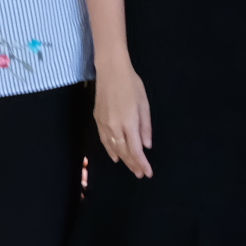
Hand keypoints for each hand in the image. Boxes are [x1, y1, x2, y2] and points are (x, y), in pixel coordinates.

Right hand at [97, 59, 153, 178]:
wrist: (110, 71)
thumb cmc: (131, 84)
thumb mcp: (144, 104)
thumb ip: (145, 127)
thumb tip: (146, 145)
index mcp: (128, 122)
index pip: (135, 149)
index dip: (141, 163)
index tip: (147, 172)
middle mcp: (114, 126)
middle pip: (124, 152)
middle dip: (133, 164)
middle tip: (140, 174)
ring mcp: (104, 124)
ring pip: (113, 148)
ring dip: (123, 160)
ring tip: (131, 168)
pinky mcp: (97, 119)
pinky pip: (104, 140)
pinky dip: (110, 150)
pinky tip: (116, 157)